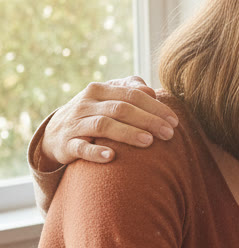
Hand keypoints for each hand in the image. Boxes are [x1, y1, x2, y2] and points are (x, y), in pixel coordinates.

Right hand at [38, 77, 178, 170]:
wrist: (54, 133)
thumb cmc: (92, 114)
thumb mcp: (107, 98)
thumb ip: (129, 91)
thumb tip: (151, 90)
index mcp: (100, 90)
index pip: (132, 95)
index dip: (155, 107)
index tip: (175, 121)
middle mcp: (87, 104)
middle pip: (121, 109)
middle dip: (148, 121)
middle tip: (169, 134)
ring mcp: (76, 124)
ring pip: (103, 125)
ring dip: (127, 133)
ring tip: (149, 142)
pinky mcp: (67, 144)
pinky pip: (81, 147)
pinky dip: (95, 152)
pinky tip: (111, 156)